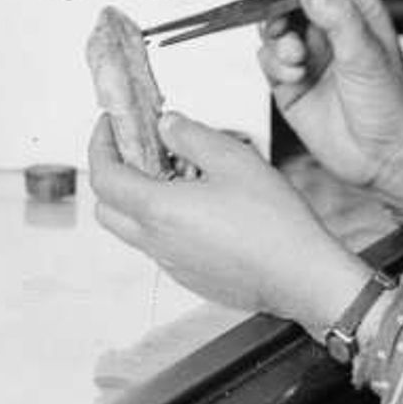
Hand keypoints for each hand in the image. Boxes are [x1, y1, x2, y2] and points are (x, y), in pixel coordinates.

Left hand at [87, 112, 372, 334]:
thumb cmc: (274, 222)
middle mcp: (157, 242)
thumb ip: (191, 137)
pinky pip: (159, 246)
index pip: (103, 177)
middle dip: (111, 173)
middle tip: (134, 148)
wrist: (302, 278)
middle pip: (106, 208)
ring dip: (137, 198)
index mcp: (159, 211)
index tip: (109, 125)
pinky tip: (198, 205)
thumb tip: (165, 125)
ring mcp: (171, 265)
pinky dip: (161, 221)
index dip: (99, 145)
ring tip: (174, 173)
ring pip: (131, 229)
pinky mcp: (189, 277)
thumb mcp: (234, 160)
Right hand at [257, 0, 402, 212]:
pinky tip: (294, 76)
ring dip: (275, 37)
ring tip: (295, 59)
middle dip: (276, 5)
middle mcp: (328, 24)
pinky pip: (266, 57)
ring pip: (270, 24)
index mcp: (355, 7)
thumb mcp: (369, 56)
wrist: (384, 158)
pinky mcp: (288, 78)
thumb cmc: (392, 105)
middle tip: (277, 23)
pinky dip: (273, 63)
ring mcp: (306, 50)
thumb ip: (340, 19)